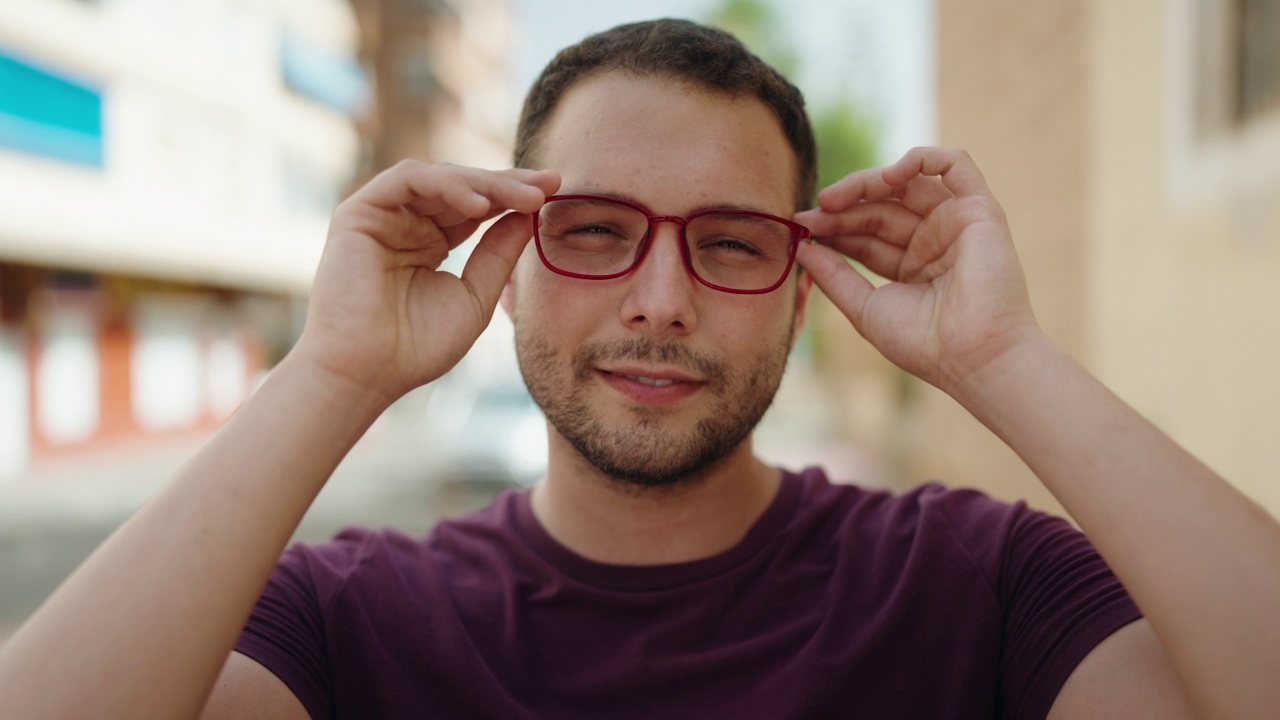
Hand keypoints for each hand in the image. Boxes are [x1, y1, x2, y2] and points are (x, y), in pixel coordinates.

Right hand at [292, 161, 559, 402]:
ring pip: (440, 177)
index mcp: (431, 242)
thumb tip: (529, 215)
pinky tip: (479, 206)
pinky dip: (445, 185)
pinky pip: (407, 179)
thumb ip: (498, 255)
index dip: (515, 197)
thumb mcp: (474, 297)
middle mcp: (407, 223)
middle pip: (463, 187)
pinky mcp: (359, 213)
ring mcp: (382, 215)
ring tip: (525, 198)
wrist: (367, 373)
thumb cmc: (416, 348)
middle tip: (549, 184)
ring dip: (485, 183)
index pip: (477, 207)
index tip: (556, 191)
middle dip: (509, 183)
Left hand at [794, 147, 1039, 393]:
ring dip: (868, 183)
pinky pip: (955, 165)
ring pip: (908, 184)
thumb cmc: (924, 344)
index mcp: (911, 267)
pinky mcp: (980, 210)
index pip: (866, 235)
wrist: (973, 356)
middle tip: (810, 215)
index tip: (800, 227)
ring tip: (832, 200)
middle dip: (842, 208)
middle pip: (881, 208)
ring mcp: (956, 224)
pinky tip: (888, 177)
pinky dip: (921, 159)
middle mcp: (934, 242)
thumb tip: (802, 249)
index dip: (833, 227)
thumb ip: (834, 277)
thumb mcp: (865, 308)